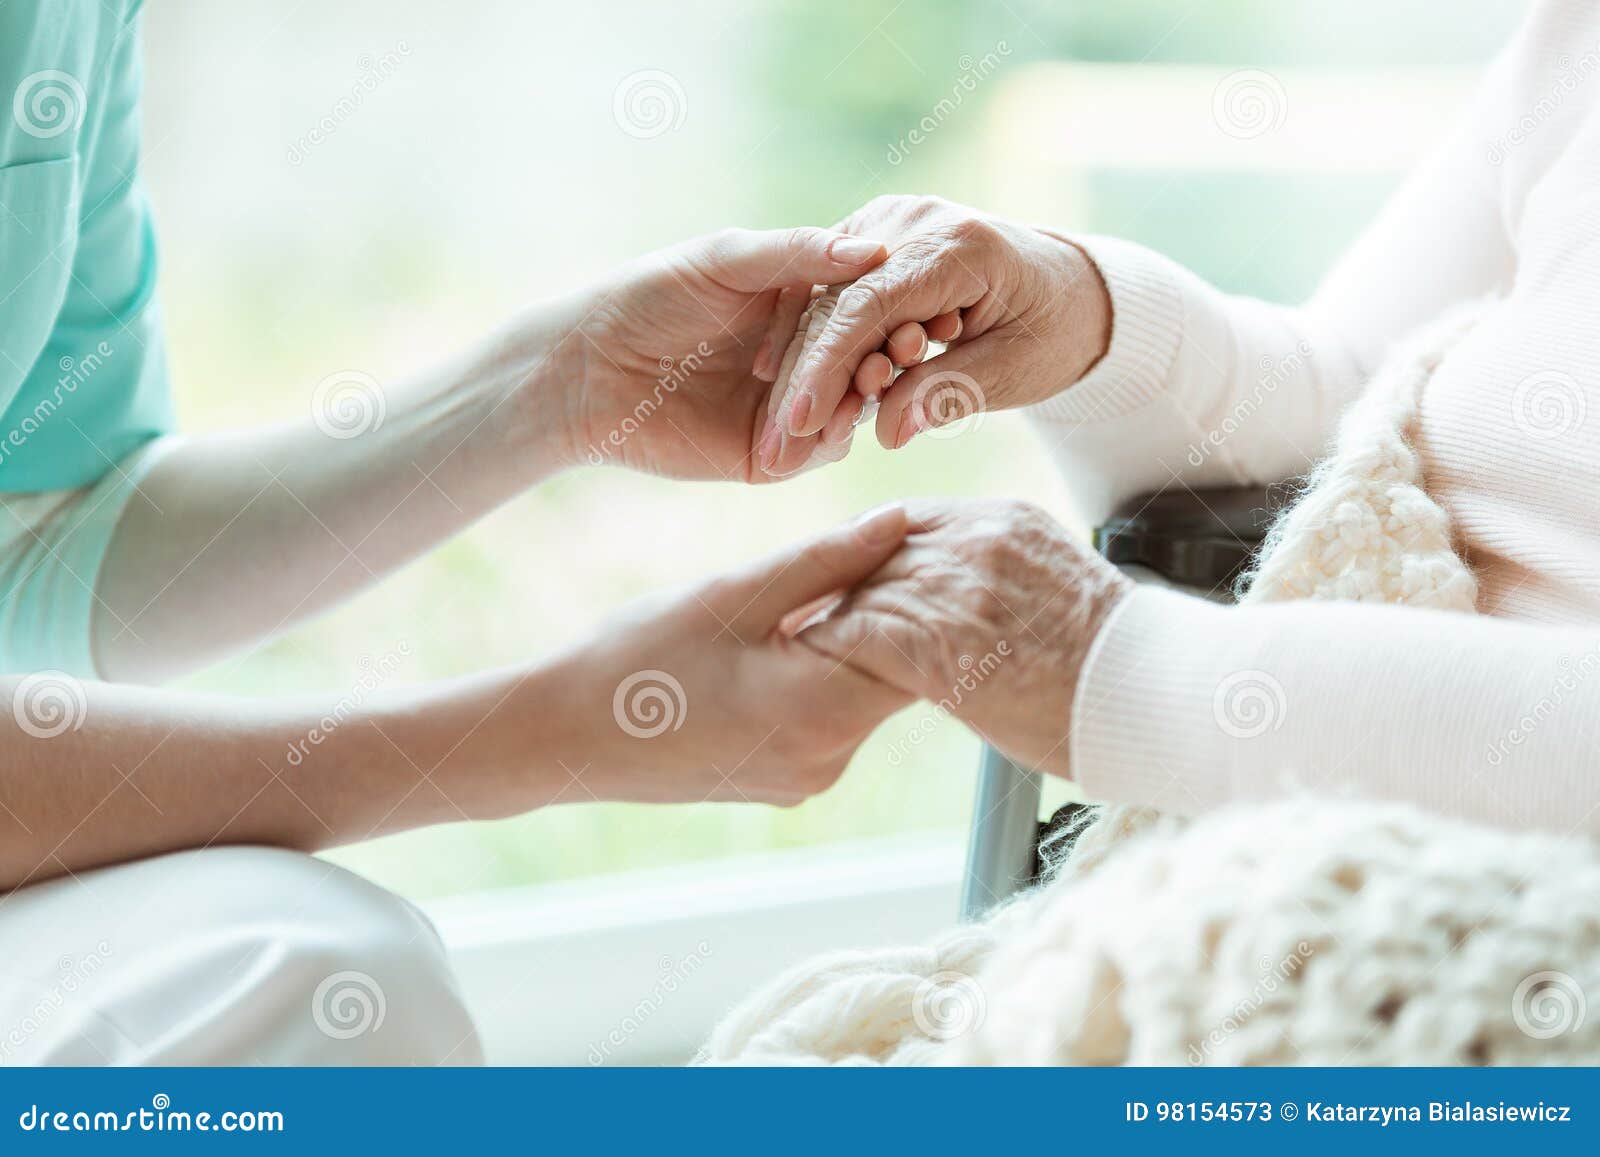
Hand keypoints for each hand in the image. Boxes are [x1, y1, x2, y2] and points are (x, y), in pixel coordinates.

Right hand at [532, 504, 914, 805]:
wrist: (566, 735)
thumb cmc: (640, 656)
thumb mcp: (737, 593)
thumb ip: (827, 559)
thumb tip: (900, 520)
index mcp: (823, 713)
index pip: (919, 647)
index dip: (916, 589)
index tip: (901, 543)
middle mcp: (829, 761)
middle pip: (896, 674)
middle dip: (885, 612)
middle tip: (859, 553)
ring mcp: (809, 779)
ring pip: (863, 694)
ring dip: (851, 642)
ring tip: (809, 594)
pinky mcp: (789, 782)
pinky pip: (830, 719)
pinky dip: (822, 676)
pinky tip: (782, 640)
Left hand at [563, 227, 888, 482]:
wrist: (589, 368)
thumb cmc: (650, 296)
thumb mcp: (727, 260)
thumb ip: (798, 254)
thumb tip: (875, 249)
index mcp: (798, 305)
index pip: (861, 308)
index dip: (888, 308)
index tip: (919, 306)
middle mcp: (800, 357)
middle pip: (864, 362)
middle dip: (885, 358)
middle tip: (904, 353)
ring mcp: (787, 409)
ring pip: (847, 409)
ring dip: (864, 399)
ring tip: (872, 386)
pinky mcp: (768, 455)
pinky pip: (814, 451)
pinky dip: (828, 438)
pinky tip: (835, 422)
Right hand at [758, 196, 1112, 473]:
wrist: (1068, 289)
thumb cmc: (1051, 331)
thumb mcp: (1014, 371)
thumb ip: (949, 394)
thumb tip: (887, 434)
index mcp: (956, 245)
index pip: (869, 305)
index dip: (828, 367)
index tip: (800, 424)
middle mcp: (912, 220)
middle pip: (836, 305)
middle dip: (804, 383)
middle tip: (775, 452)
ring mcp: (887, 224)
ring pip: (824, 304)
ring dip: (802, 372)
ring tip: (781, 440)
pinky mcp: (872, 240)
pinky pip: (831, 298)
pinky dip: (814, 349)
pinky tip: (790, 397)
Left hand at [794, 499, 1130, 779]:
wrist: (1154, 696)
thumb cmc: (1114, 662)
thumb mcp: (1057, 586)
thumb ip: (1001, 573)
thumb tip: (964, 597)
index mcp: (1004, 519)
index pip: (910, 521)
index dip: (872, 554)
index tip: (849, 583)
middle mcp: (976, 539)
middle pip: (875, 549)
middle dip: (839, 585)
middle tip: (803, 615)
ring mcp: (957, 586)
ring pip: (860, 588)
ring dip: (826, 619)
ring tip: (797, 645)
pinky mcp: (941, 642)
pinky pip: (858, 633)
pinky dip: (828, 649)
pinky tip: (813, 668)